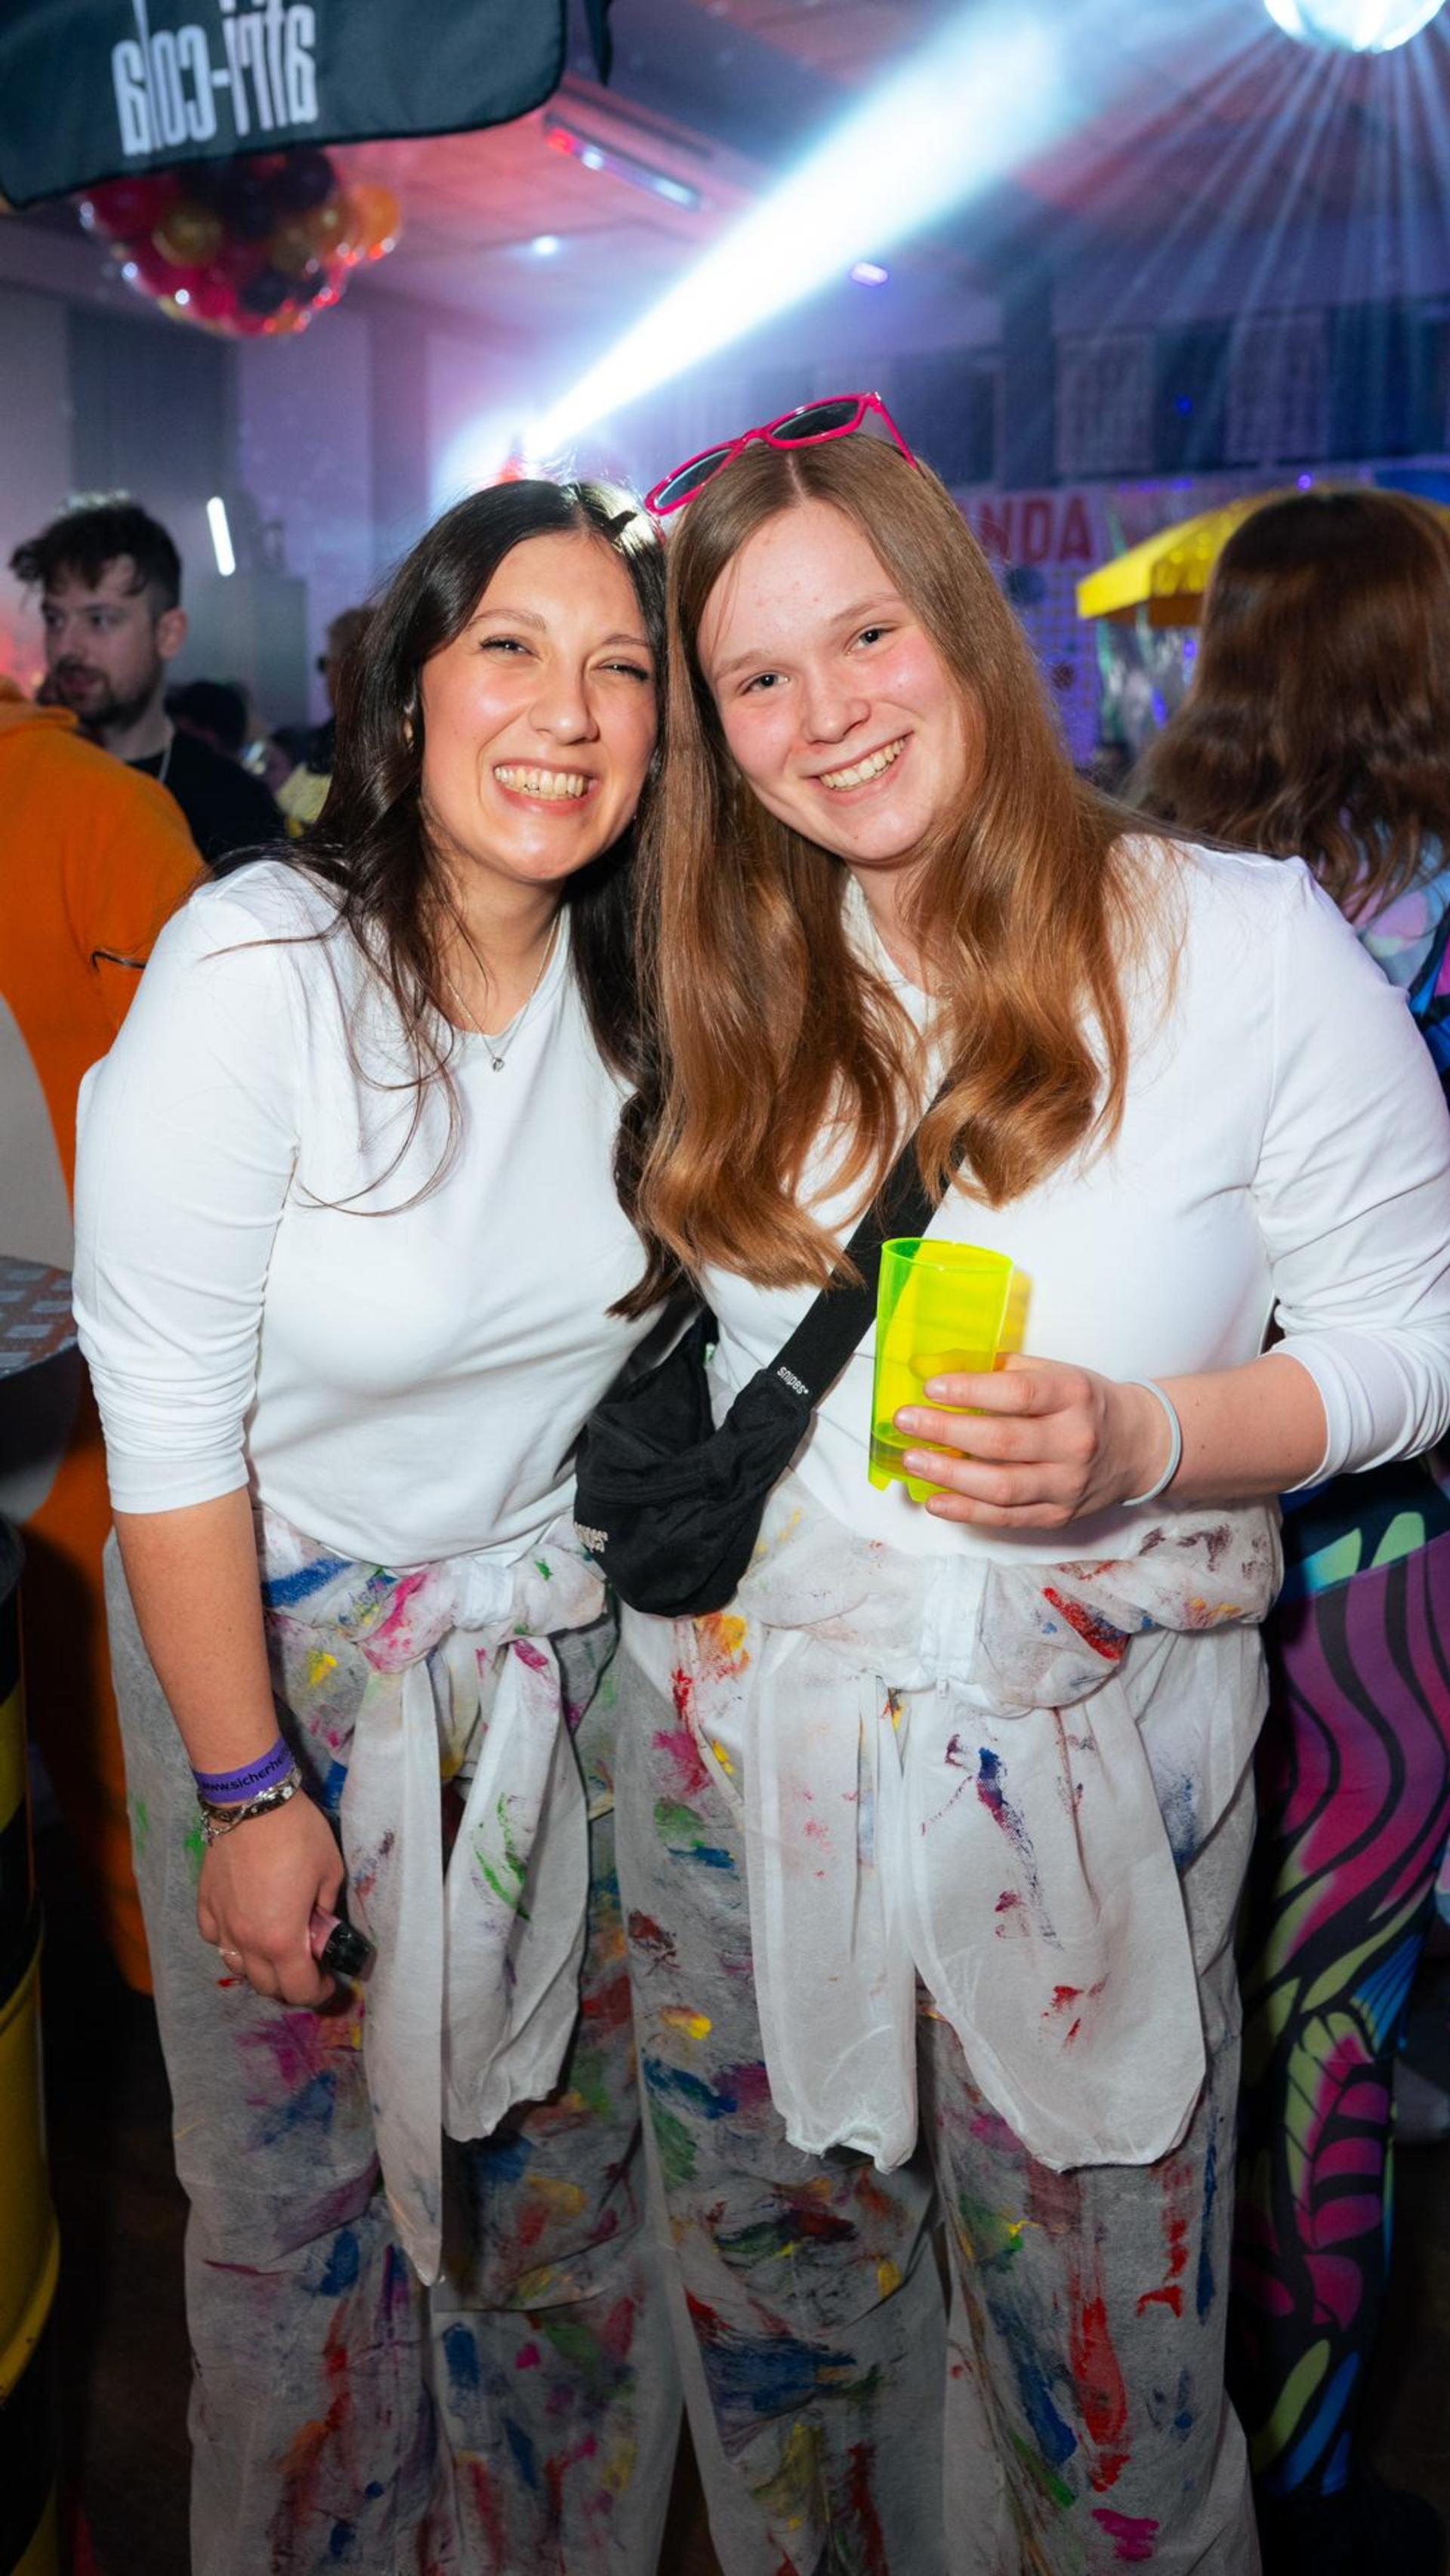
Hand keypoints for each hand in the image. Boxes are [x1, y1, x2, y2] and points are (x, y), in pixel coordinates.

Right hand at [197, 1787, 342, 2005]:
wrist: (252, 1802)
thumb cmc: (298, 1835)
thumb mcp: (330, 1872)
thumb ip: (325, 1909)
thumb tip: (320, 1925)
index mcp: (282, 1940)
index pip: (298, 1989)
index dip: (317, 1993)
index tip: (328, 1983)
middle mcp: (247, 1941)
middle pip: (265, 1986)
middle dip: (289, 1985)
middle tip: (306, 1967)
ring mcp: (221, 1924)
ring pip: (237, 1967)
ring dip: (259, 1969)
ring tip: (275, 1952)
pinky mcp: (205, 1903)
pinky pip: (214, 1938)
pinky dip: (230, 1943)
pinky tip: (243, 1928)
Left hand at [894, 1355, 1171, 1528]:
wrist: (1140, 1446)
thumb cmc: (1087, 1404)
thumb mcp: (1059, 1373)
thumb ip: (1006, 1372)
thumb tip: (942, 1370)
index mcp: (1074, 1396)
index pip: (1017, 1394)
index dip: (969, 1390)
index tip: (930, 1388)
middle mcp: (1075, 1442)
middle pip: (1002, 1441)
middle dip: (945, 1431)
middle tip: (906, 1422)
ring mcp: (1068, 1484)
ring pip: (1001, 1487)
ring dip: (948, 1475)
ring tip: (912, 1461)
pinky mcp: (1059, 1516)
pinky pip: (1006, 1518)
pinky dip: (966, 1511)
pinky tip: (935, 1499)